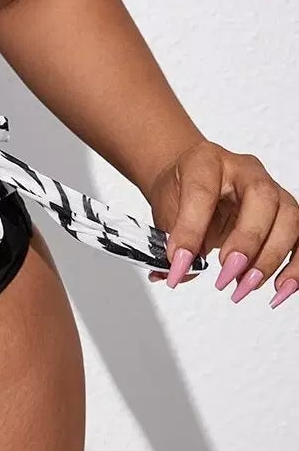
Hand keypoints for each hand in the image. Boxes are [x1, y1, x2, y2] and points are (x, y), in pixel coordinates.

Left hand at [146, 139, 298, 306]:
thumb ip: (173, 240)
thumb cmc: (181, 189)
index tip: (179, 262)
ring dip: (270, 259)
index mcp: (206, 161)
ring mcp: (271, 188)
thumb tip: (181, 274)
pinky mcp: (285, 212)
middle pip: (262, 198)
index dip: (191, 230)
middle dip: (246, 242)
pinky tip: (279, 289)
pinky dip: (295, 267)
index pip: (202, 192)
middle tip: (225, 275)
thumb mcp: (166, 208)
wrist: (191, 176)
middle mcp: (244, 170)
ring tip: (246, 286)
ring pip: (289, 219)